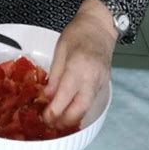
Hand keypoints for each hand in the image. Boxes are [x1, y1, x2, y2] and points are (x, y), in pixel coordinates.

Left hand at [43, 0, 116, 128]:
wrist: (100, 25)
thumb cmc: (78, 33)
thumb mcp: (60, 50)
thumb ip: (55, 74)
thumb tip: (47, 96)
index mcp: (78, 67)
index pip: (65, 96)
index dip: (54, 111)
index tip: (44, 118)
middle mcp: (92, 78)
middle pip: (79, 109)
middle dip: (64, 121)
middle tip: (50, 124)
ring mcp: (101, 82)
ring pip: (87, 108)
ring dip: (73, 118)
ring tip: (58, 121)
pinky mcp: (104, 83)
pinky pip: (91, 101)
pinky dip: (81, 109)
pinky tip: (70, 110)